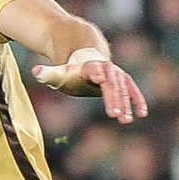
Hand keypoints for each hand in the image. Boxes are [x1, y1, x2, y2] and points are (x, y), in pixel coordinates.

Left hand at [32, 52, 148, 124]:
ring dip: (126, 103)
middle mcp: (105, 68)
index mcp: (89, 66)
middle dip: (113, 98)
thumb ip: (47, 73)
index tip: (99, 80)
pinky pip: (132, 90)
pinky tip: (142, 114)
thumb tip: (36, 72)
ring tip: (126, 120)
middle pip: (111, 83)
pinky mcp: (123, 81)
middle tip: (115, 115)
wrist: (85, 59)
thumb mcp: (57, 74)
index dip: (97, 75)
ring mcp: (116, 74)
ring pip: (123, 88)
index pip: (94, 70)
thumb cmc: (70, 72)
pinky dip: (137, 100)